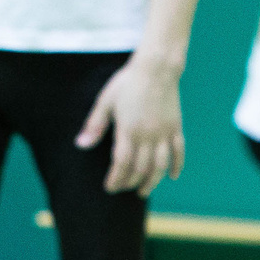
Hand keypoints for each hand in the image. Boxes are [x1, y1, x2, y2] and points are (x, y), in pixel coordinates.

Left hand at [77, 58, 184, 194]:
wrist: (156, 68)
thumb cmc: (127, 82)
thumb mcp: (106, 101)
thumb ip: (94, 125)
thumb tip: (81, 145)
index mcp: (129, 130)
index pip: (121, 164)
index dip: (115, 179)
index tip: (109, 188)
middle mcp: (148, 135)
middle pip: (140, 169)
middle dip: (130, 183)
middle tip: (123, 189)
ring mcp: (164, 133)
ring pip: (160, 166)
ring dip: (152, 182)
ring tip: (144, 192)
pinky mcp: (176, 128)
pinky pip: (179, 151)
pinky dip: (177, 166)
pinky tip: (172, 177)